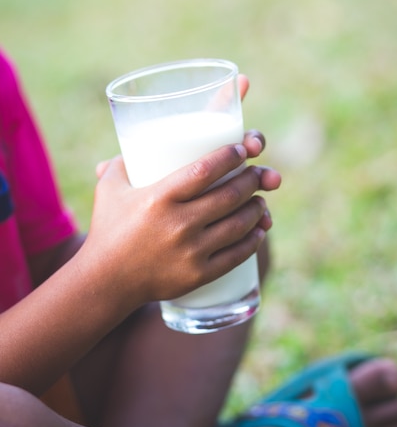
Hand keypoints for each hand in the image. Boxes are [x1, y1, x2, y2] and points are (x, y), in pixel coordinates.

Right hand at [88, 134, 279, 313]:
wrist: (105, 281)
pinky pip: (237, 254)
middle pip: (229, 195)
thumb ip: (120, 162)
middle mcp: (178, 223)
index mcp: (159, 198)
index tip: (240, 150)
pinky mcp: (199, 275)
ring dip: (257, 207)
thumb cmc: (107, 229)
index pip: (204, 170)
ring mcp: (191, 252)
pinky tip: (259, 229)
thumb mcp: (109, 189)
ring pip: (239, 224)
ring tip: (260, 199)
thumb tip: (135, 145)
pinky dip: (254, 239)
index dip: (229, 157)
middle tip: (255, 173)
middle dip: (251, 179)